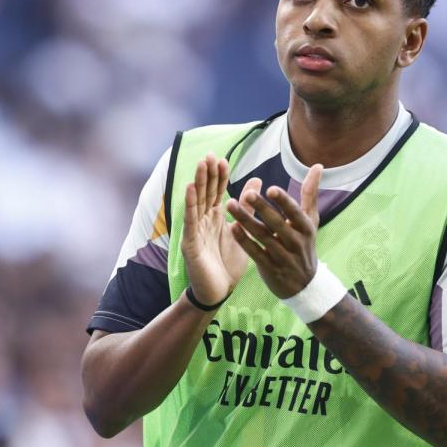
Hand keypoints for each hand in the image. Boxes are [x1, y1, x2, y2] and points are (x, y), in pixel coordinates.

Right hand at [181, 154, 248, 306]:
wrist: (218, 291)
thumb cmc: (227, 263)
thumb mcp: (242, 231)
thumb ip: (247, 207)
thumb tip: (256, 182)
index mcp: (215, 218)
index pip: (217, 192)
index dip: (219, 176)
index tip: (222, 159)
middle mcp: (203, 221)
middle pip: (205, 193)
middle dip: (207, 174)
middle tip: (209, 155)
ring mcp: (195, 231)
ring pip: (196, 203)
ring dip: (198, 183)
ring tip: (201, 165)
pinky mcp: (190, 243)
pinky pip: (190, 220)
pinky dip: (190, 204)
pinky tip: (190, 188)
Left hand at [226, 164, 323, 298]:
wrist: (305, 285)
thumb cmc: (305, 245)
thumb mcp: (310, 220)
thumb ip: (310, 193)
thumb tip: (317, 165)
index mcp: (305, 228)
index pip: (295, 213)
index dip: (283, 202)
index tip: (271, 189)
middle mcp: (295, 242)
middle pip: (276, 223)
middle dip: (261, 208)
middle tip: (246, 193)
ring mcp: (282, 256)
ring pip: (262, 236)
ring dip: (245, 220)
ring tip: (230, 204)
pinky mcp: (269, 268)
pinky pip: (254, 252)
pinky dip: (243, 240)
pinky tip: (232, 227)